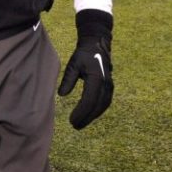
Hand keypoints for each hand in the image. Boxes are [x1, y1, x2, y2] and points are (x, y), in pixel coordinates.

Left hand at [58, 10, 113, 129]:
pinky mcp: (110, 87)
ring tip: (80, 124)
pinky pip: (105, 103)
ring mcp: (110, 86)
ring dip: (92, 117)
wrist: (97, 45)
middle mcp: (106, 84)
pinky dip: (97, 111)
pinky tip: (89, 116)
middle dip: (86, 118)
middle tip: (75, 126)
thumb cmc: (83, 55)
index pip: (89, 101)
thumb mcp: (73, 64)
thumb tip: (62, 95)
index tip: (71, 120)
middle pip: (97, 106)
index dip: (81, 113)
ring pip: (102, 106)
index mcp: (97, 78)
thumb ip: (68, 79)